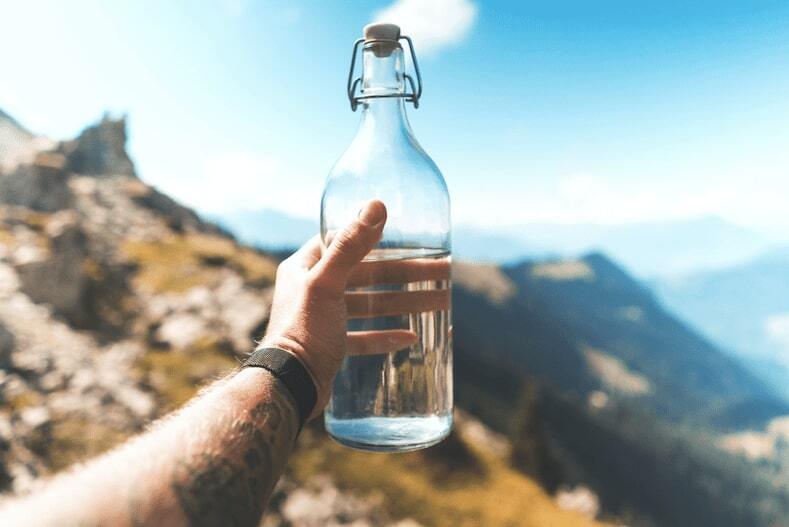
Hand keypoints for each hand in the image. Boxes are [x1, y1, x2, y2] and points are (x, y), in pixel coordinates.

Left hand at [260, 200, 450, 418]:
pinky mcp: (331, 346)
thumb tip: (377, 205)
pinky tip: (410, 337)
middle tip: (442, 274)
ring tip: (440, 302)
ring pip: (370, 305)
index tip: (410, 238)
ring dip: (403, 303)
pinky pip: (363, 337)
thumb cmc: (303, 331)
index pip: (345, 242)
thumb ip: (351, 245)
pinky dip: (385, 336)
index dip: (379, 238)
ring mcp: (322, 319)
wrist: (288, 387)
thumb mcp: (327, 283)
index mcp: (304, 268)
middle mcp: (312, 290)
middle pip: (367, 275)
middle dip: (406, 275)